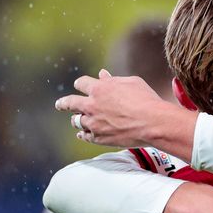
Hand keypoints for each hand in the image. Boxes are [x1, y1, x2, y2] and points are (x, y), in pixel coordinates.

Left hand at [56, 71, 185, 147]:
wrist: (152, 123)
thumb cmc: (145, 99)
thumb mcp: (131, 82)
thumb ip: (113, 80)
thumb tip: (102, 75)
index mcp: (99, 88)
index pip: (81, 83)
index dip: (81, 84)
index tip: (80, 85)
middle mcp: (91, 105)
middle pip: (69, 103)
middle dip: (63, 103)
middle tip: (60, 104)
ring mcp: (93, 123)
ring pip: (76, 121)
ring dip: (77, 119)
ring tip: (76, 120)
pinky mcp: (98, 138)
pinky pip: (84, 136)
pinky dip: (83, 134)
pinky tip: (82, 134)